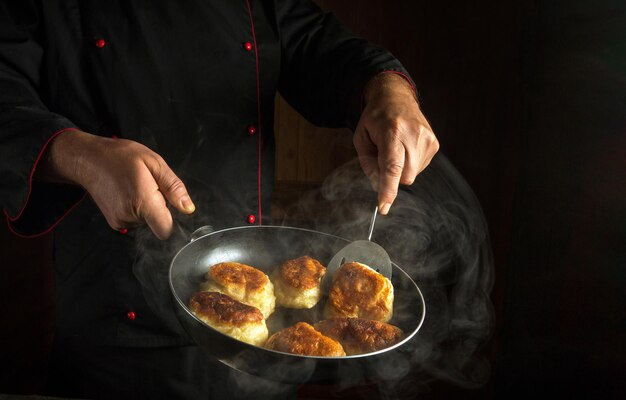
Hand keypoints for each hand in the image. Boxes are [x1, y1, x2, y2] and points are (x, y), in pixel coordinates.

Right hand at [38, 130, 194, 239]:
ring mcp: (120, 221)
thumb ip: (173, 187)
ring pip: (147, 222)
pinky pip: (135, 221)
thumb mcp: (154, 162)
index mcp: (142, 201)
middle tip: (148, 186)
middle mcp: (130, 215)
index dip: (174, 221)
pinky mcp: (114, 223)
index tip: (171, 206)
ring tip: (135, 186)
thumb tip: (188, 208)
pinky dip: (136, 210)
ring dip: (147, 207)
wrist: (89, 159)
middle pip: (158, 224)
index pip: (166, 230)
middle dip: (160, 207)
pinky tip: (127, 193)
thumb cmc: (120, 157)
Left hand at [354, 73, 438, 213]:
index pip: (392, 167)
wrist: (396, 97)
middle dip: (391, 178)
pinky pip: (419, 168)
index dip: (388, 189)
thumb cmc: (375, 118)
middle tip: (381, 160)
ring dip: (400, 169)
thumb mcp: (361, 138)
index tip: (383, 206)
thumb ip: (368, 164)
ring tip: (394, 148)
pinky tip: (405, 148)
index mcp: (392, 131)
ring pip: (412, 174)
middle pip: (404, 176)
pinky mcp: (434, 144)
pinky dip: (409, 164)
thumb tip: (378, 187)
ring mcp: (427, 139)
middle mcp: (413, 135)